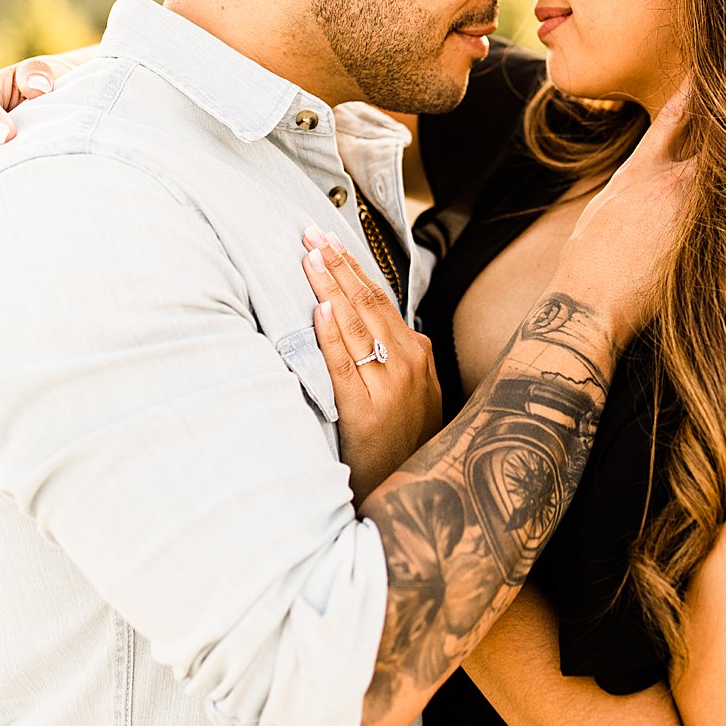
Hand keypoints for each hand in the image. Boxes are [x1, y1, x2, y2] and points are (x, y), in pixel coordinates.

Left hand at [300, 226, 442, 503]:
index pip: (379, 298)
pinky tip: (320, 308)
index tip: (328, 239)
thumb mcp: (413, 392)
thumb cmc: (405, 441)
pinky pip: (346, 365)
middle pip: (367, 302)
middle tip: (310, 234)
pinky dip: (332, 335)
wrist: (415, 492)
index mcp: (416, 354)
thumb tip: (362, 320)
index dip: (352, 266)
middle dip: (336, 264)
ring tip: (309, 256)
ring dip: (331, 286)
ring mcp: (388, 387)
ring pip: (355, 325)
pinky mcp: (365, 412)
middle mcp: (407, 363)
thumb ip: (394, 356)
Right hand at [552, 82, 697, 344]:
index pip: (676, 115)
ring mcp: (695, 210)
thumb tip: (649, 167)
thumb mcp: (607, 204)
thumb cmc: (589, 259)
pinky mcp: (713, 242)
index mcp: (641, 169)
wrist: (590, 302)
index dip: (696, 90)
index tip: (713, 72)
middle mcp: (673, 181)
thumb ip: (636, 178)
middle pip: (720, 138)